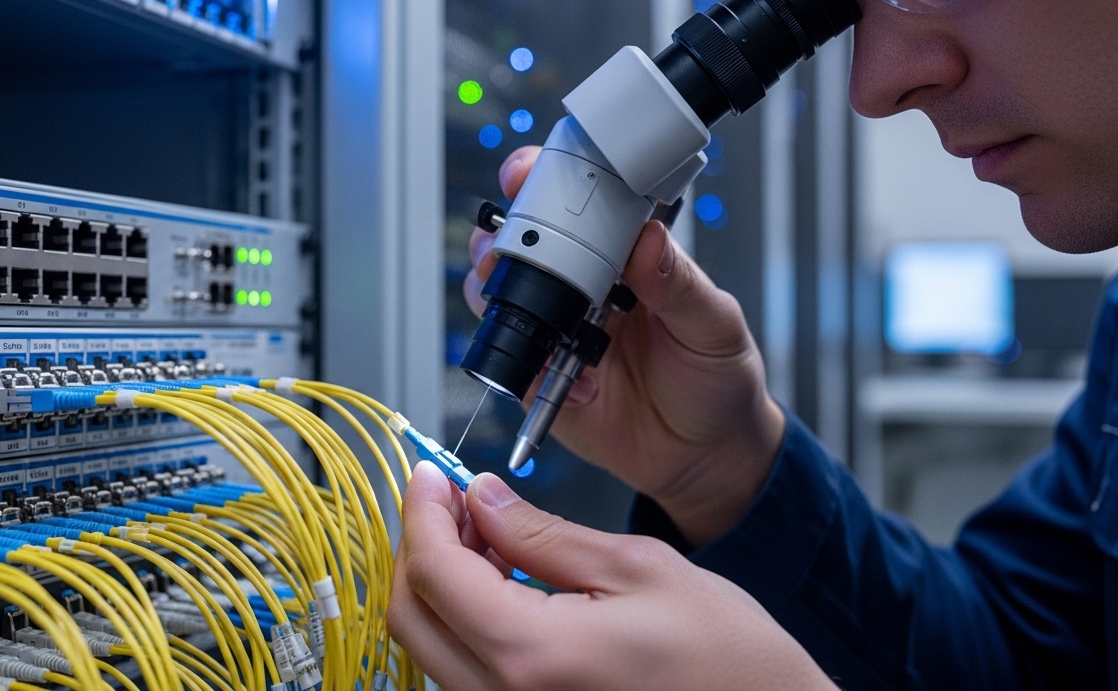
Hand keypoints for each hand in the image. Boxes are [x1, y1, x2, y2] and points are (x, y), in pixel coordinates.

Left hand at [389, 464, 834, 690]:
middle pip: (412, 615)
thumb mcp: (639, 568)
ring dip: (441, 582)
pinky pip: (465, 672)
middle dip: (421, 544)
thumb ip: (543, 533)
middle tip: (450, 497)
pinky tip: (502, 582)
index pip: (435, 572)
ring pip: (432, 647)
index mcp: (535, 658)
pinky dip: (466, 620)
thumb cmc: (732, 662)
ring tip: (485, 533)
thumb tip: (480, 498)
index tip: (430, 473)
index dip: (423, 511)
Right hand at [465, 146, 785, 545]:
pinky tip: (550, 366)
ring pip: (498, 292)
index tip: (532, 172)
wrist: (705, 455)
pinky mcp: (539, 378)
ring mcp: (556, 330)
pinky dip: (512, 358)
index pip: (581, 203)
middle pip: (523, 239)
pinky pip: (507, 360)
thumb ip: (679, 284)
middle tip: (513, 236)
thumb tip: (648, 239)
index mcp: (626, 256)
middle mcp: (582, 285)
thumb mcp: (714, 326)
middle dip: (505, 228)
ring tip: (505, 285)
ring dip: (492, 284)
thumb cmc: (718, 380)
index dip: (550, 181)